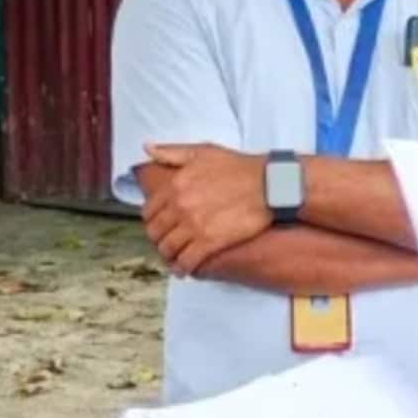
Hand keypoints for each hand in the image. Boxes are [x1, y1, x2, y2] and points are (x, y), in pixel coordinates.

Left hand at [142, 142, 273, 273]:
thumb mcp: (204, 152)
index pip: (149, 211)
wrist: (269, 184)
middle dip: (158, 240)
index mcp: (175, 185)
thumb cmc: (240, 167)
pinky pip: (187, 261)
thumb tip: (148, 148)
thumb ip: (173, 152)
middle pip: (155, 232)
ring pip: (168, 248)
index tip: (159, 225)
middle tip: (166, 243)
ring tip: (175, 257)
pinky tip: (185, 269)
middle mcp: (180, 206)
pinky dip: (183, 268)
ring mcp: (194, 226)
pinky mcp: (210, 242)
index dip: (152, 221)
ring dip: (169, 255)